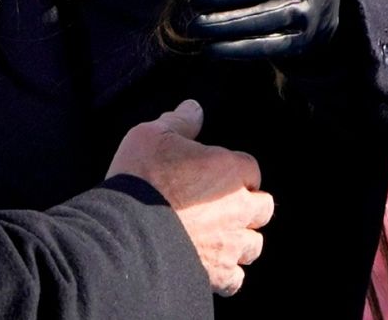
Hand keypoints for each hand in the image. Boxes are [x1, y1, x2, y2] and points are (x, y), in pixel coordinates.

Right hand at [107, 100, 274, 296]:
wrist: (125, 229)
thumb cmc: (140, 177)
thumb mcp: (153, 135)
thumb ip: (179, 121)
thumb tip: (194, 108)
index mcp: (230, 169)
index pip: (250, 168)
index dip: (234, 172)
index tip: (215, 175)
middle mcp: (239, 208)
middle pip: (263, 208)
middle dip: (248, 206)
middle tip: (222, 206)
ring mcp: (230, 243)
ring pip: (254, 245)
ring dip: (240, 240)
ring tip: (219, 237)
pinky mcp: (216, 273)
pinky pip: (235, 279)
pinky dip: (227, 274)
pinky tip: (210, 264)